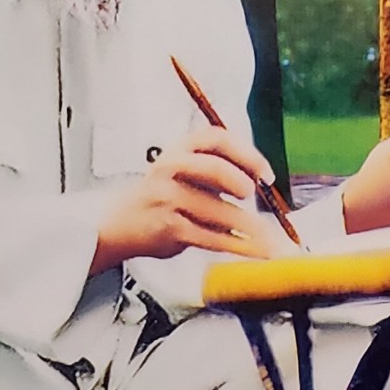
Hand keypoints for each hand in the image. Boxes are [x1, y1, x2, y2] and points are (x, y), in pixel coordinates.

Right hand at [92, 128, 279, 268]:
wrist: (118, 223)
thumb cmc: (159, 196)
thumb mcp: (182, 171)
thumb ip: (215, 169)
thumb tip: (261, 179)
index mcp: (179, 150)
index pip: (216, 139)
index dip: (246, 153)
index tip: (264, 173)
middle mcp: (171, 170)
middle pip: (214, 168)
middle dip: (241, 182)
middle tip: (253, 197)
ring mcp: (168, 200)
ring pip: (219, 211)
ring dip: (251, 228)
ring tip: (271, 238)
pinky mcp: (170, 229)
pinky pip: (212, 238)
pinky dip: (239, 246)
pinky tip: (256, 250)